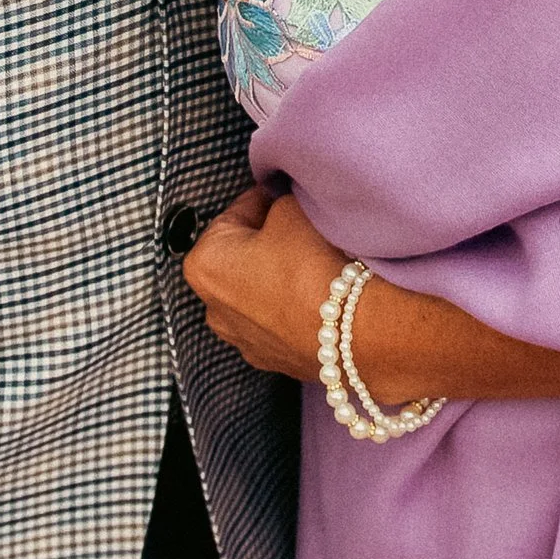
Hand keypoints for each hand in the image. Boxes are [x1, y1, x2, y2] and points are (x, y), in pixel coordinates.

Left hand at [183, 184, 342, 380]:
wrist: (355, 329)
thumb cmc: (313, 265)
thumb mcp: (290, 209)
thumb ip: (274, 203)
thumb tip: (277, 207)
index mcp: (204, 265)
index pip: (234, 214)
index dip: (263, 201)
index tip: (281, 197)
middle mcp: (213, 309)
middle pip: (241, 257)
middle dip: (265, 240)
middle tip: (297, 229)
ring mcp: (242, 340)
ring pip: (258, 292)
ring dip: (276, 276)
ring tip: (311, 263)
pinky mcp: (271, 361)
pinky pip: (276, 321)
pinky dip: (289, 307)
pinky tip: (315, 295)